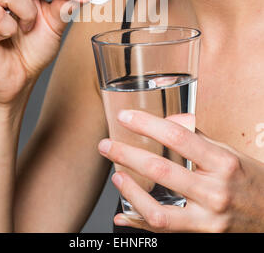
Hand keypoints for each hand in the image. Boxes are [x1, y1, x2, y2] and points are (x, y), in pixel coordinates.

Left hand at [98, 110, 263, 232]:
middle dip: (127, 155)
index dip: (147, 125)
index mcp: (223, 162)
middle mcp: (215, 191)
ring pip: (158, 211)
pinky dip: (138, 224)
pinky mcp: (203, 237)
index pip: (178, 137)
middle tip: (106, 145)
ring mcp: (208, 219)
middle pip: (161, 170)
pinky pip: (164, 232)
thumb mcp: (230, 153)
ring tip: (115, 176)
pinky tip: (122, 215)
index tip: (126, 117)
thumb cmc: (251, 181)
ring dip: (130, 192)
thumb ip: (198, 137)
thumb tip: (168, 121)